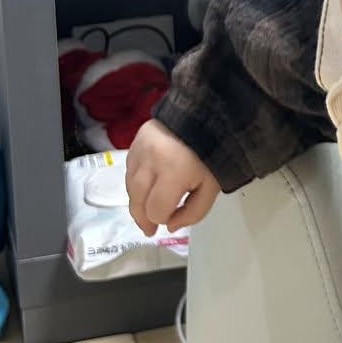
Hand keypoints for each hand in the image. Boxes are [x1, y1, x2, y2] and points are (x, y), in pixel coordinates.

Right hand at [125, 119, 219, 236]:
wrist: (205, 114)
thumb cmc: (212, 152)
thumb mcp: (212, 186)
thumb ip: (194, 212)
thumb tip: (171, 226)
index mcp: (173, 172)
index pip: (155, 210)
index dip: (163, 219)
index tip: (172, 217)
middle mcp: (150, 161)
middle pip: (136, 202)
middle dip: (144, 218)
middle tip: (151, 228)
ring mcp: (139, 150)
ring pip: (129, 188)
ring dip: (138, 201)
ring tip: (149, 208)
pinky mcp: (134, 142)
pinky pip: (129, 171)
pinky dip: (136, 183)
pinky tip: (147, 186)